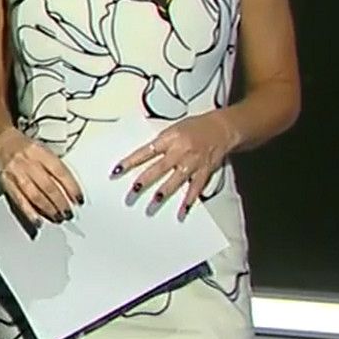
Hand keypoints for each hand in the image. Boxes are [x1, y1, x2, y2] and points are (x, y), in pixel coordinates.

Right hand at [0, 127, 82, 225]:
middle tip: (68, 213)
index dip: (71, 188)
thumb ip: (56, 168)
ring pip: (35, 195)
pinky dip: (29, 213)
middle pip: (48, 186)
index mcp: (41, 152)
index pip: (60, 172)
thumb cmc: (26, 148)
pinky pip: (19, 201)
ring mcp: (16, 173)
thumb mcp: (44, 150)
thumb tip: (70, 192)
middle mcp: (28, 162)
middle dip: (61, 203)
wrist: (1, 141)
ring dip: (48, 209)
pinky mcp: (6, 184)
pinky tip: (38, 221)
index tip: (78, 200)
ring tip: (57, 217)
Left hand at [112, 112, 240, 218]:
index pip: (145, 151)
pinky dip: (189, 200)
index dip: (130, 161)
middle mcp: (180, 150)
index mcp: (169, 138)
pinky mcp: (204, 171)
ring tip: (153, 204)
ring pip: (177, 179)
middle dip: (145, 180)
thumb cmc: (195, 127)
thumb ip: (159, 144)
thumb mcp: (173, 129)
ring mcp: (193, 162)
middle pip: (159, 167)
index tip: (117, 170)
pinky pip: (196, 187)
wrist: (222, 128)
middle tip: (132, 191)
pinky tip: (182, 211)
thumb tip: (141, 157)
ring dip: (165, 192)